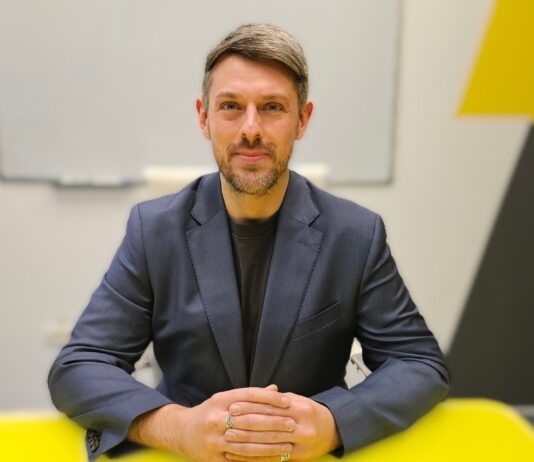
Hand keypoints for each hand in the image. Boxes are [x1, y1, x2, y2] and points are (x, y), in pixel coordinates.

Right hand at [128, 385, 293, 461]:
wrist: (182, 431)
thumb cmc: (210, 412)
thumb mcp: (226, 399)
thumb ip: (251, 396)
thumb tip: (276, 389)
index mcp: (221, 399)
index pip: (250, 396)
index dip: (270, 398)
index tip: (287, 401)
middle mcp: (217, 417)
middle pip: (251, 419)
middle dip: (274, 422)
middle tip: (293, 424)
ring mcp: (215, 438)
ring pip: (248, 442)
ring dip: (270, 444)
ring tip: (288, 444)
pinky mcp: (214, 457)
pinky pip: (241, 459)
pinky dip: (259, 459)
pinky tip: (272, 458)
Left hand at [224, 392, 340, 460]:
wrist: (333, 429)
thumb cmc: (308, 412)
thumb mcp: (295, 400)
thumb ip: (275, 399)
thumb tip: (252, 395)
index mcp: (299, 407)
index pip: (270, 406)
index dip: (250, 406)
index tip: (233, 406)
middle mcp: (302, 425)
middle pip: (268, 425)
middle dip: (245, 425)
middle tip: (226, 423)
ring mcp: (302, 443)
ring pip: (270, 443)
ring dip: (247, 443)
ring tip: (228, 439)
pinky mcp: (300, 457)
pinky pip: (274, 458)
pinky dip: (256, 458)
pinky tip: (241, 456)